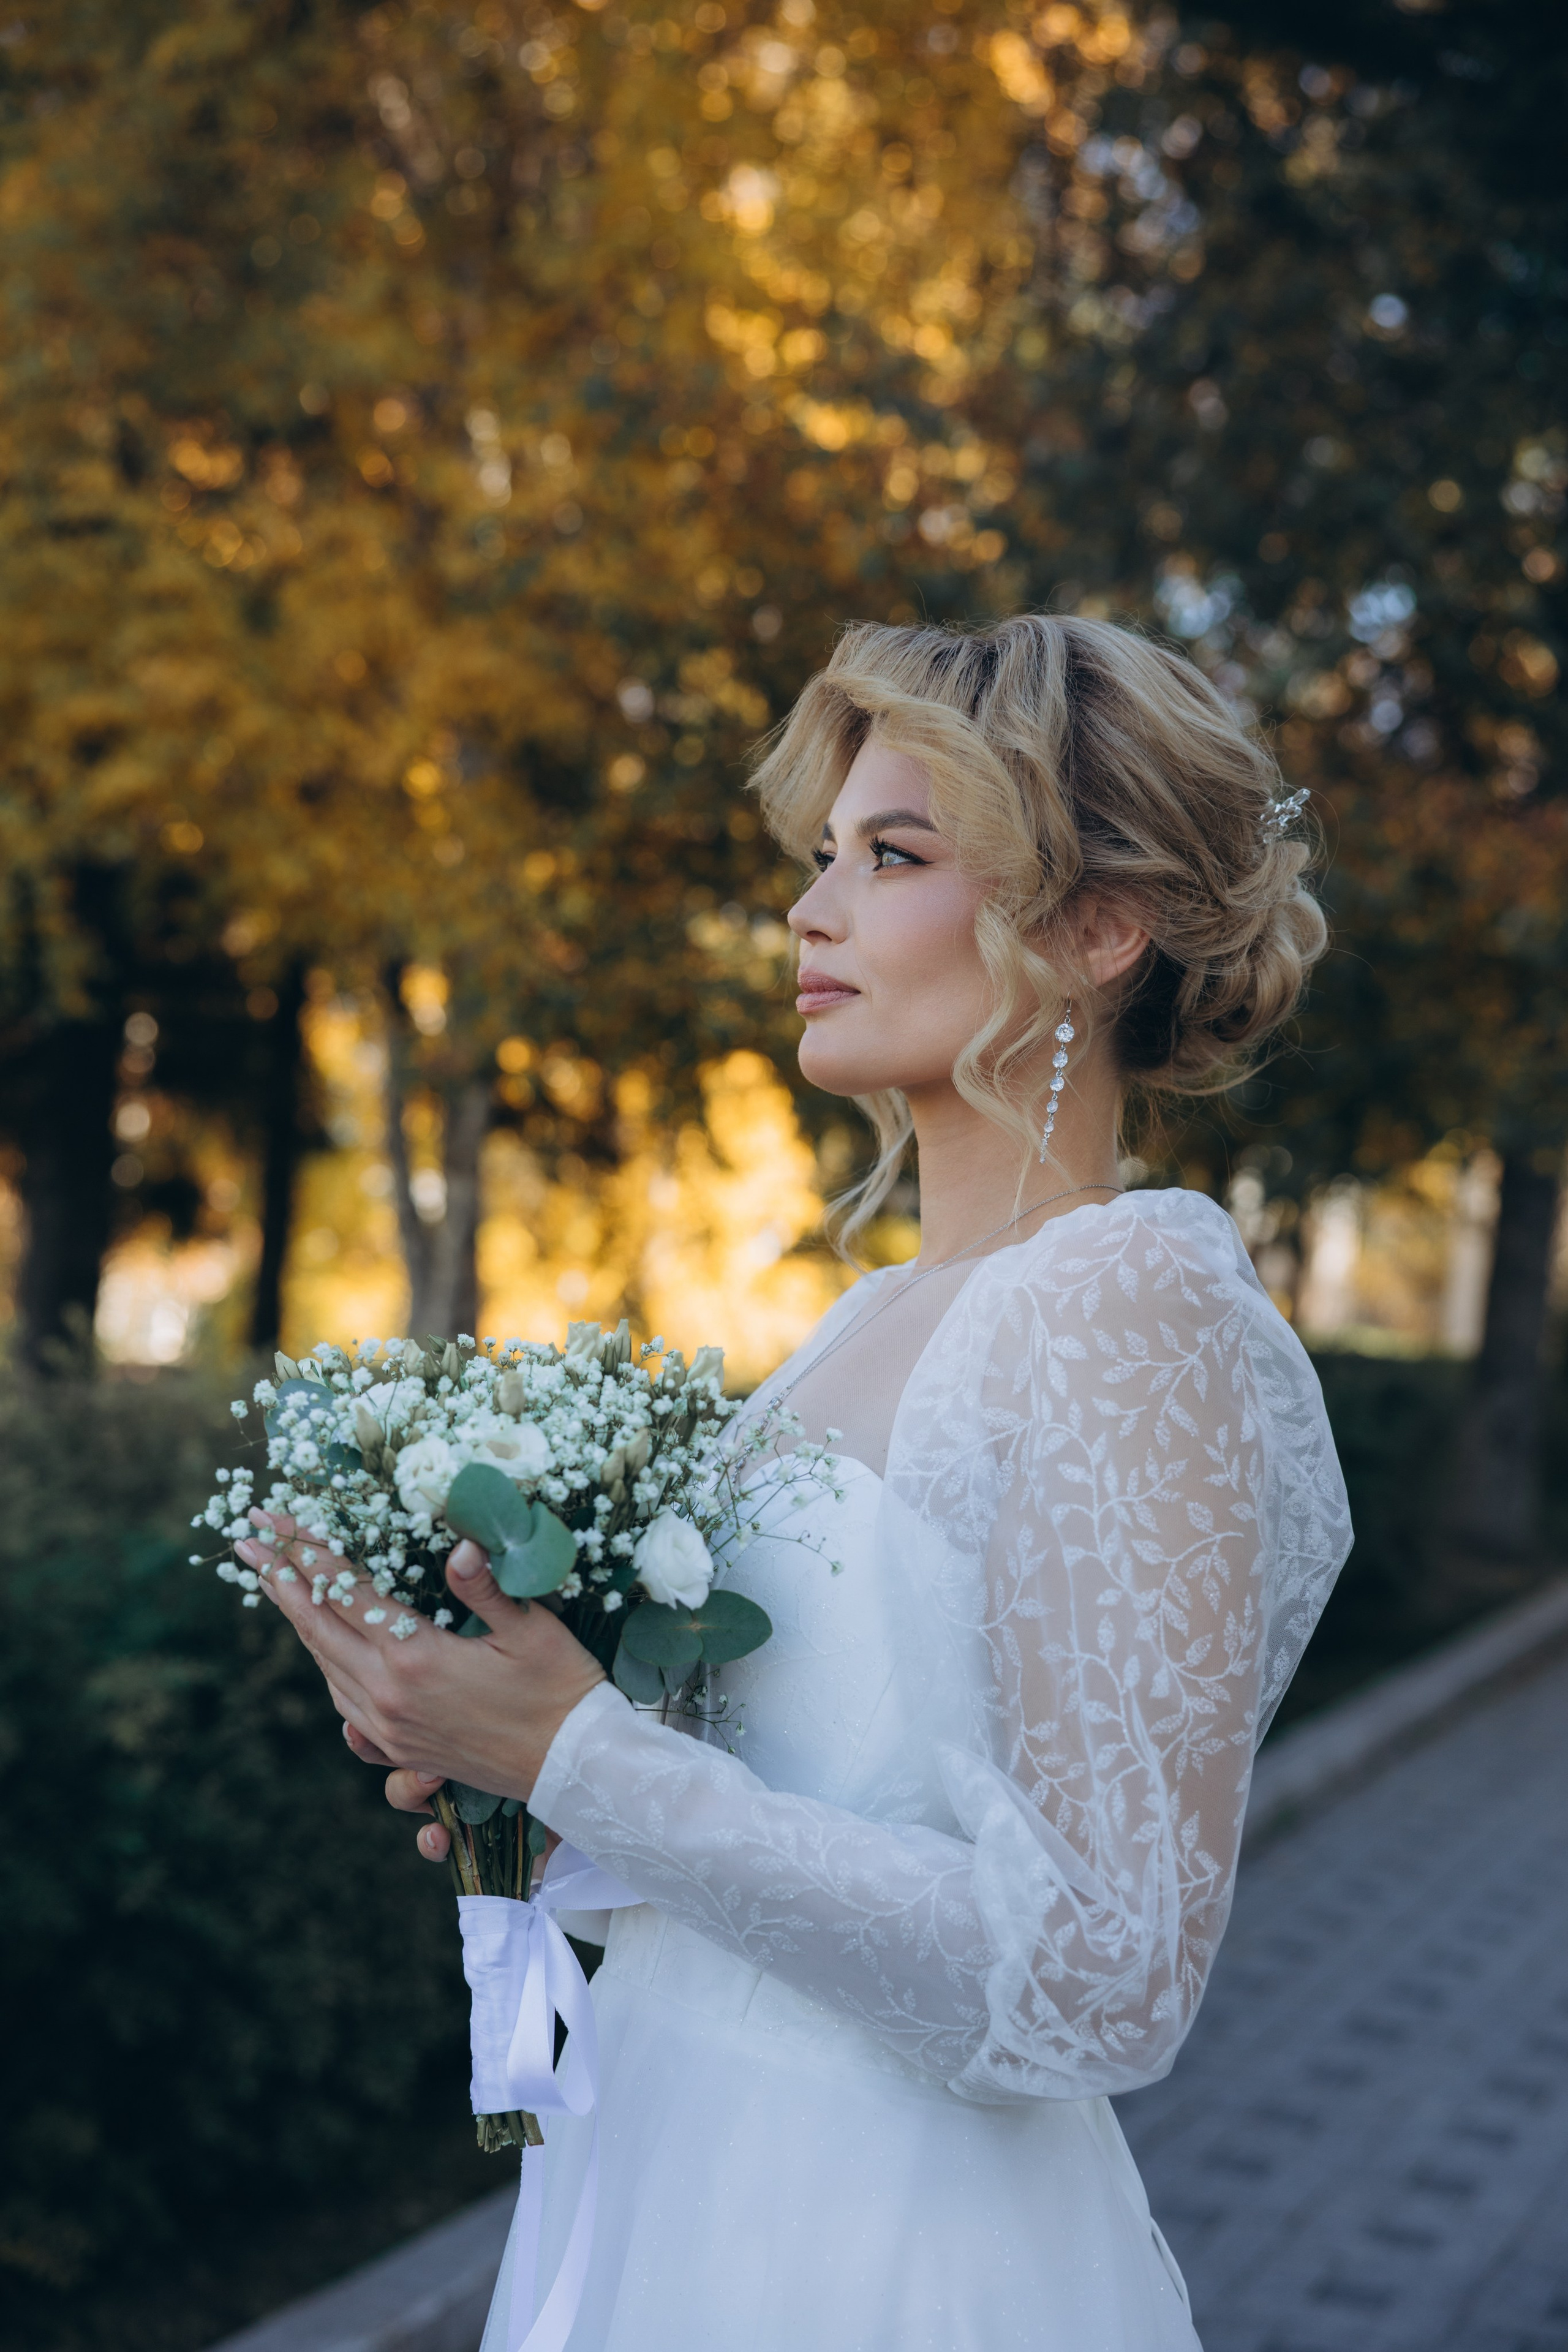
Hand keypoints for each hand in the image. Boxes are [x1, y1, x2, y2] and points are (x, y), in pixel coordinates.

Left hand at [236, 1517, 606, 1842]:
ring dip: (298, 1621)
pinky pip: (344, 1701)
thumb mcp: (532, 1631)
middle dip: (279, 1579)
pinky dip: (325, 1664)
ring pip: (324, 1666)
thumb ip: (487, 1587)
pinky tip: (323, 1648)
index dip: (306, 1551)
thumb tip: (459, 1544)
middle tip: (246, 1540)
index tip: (273, 1519)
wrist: (574, 1769)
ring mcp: (388, 1729)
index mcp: (415, 1659)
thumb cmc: (560, 1691)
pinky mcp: (398, 1751)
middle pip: (318, 1629)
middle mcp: (388, 1696)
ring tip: (274, 1583)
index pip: (345, 1593)